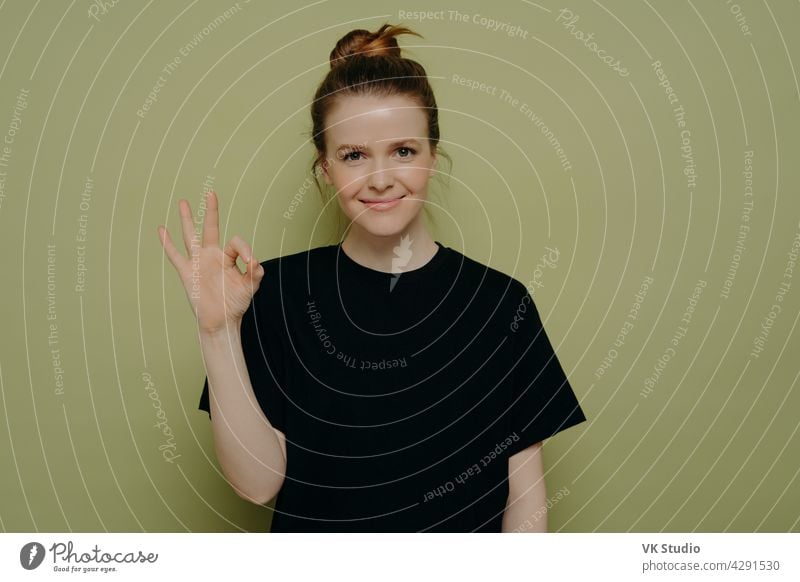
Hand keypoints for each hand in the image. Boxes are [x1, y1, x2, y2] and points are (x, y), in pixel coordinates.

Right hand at [157, 190, 263, 334]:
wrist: (221, 321)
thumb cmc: (235, 303)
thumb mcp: (250, 288)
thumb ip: (256, 274)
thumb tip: (256, 262)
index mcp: (228, 257)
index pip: (235, 242)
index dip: (244, 249)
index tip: (250, 262)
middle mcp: (212, 256)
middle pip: (211, 228)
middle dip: (211, 211)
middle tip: (211, 193)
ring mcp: (198, 263)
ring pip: (191, 236)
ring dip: (187, 219)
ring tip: (183, 202)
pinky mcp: (187, 272)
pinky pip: (175, 255)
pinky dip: (167, 243)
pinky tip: (162, 230)